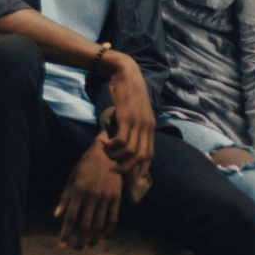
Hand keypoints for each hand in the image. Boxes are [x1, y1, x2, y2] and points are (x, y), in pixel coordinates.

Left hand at [55, 137, 122, 249]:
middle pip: (85, 225)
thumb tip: (57, 215)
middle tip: (77, 248)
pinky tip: (104, 238)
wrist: (108, 152)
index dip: (66, 234)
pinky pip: (113, 218)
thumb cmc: (85, 165)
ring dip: (94, 238)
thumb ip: (65, 197)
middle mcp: (92, 196)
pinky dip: (109, 231)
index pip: (71, 218)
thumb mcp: (71, 178)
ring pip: (100, 225)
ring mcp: (106, 197)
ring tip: (89, 244)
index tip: (62, 246)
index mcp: (78, 192)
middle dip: (80, 240)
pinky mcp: (116, 197)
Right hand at [96, 51, 154, 175]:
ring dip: (116, 157)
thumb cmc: (126, 93)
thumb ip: (131, 127)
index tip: (133, 182)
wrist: (125, 72)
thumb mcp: (133, 112)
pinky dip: (112, 146)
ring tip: (106, 154)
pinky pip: (121, 140)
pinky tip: (104, 143)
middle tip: (114, 171)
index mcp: (150, 127)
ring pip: (130, 151)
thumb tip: (123, 143)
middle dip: (128, 170)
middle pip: (141, 157)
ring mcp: (138, 122)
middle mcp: (147, 126)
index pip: (149, 155)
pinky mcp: (126, 116)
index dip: (141, 170)